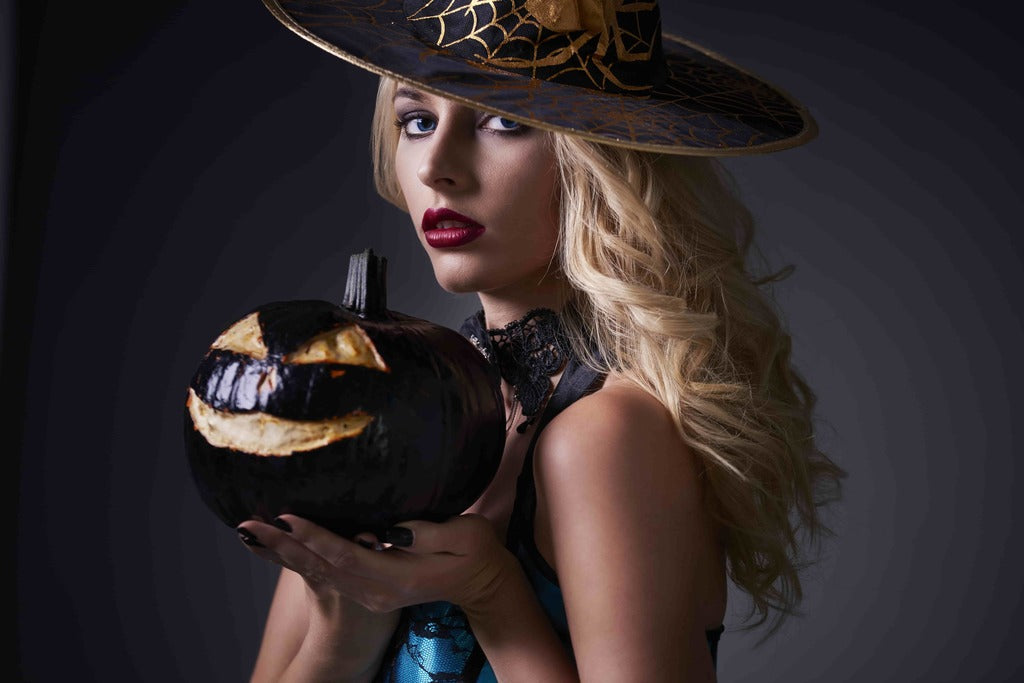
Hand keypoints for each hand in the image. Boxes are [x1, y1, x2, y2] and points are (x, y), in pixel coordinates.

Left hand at [236, 513, 513, 613]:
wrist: (485, 587)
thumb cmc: (478, 554)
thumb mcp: (464, 539)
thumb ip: (427, 534)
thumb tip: (389, 531)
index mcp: (398, 578)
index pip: (347, 555)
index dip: (315, 536)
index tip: (287, 516)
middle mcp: (377, 592)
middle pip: (322, 567)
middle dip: (283, 545)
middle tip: (248, 525)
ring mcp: (372, 595)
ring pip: (318, 574)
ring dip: (282, 554)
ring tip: (249, 533)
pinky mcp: (369, 591)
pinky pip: (325, 577)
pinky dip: (296, 562)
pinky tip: (275, 548)